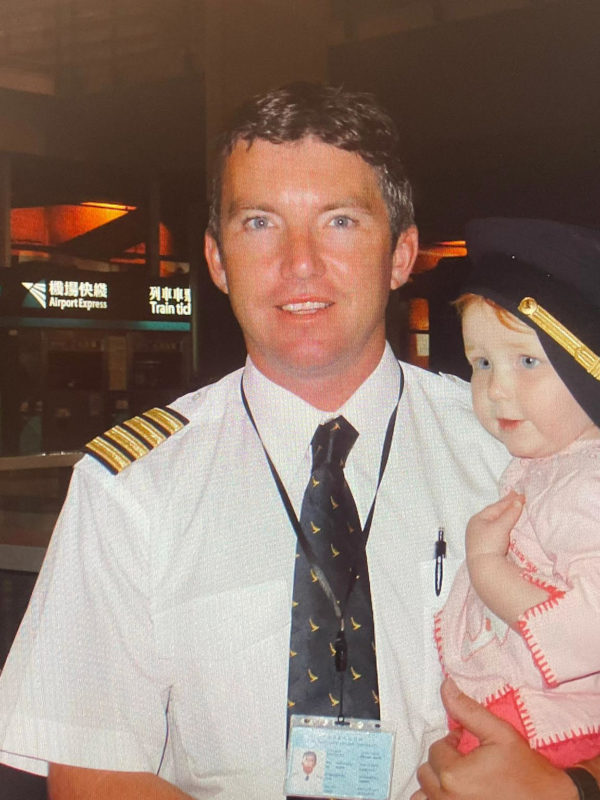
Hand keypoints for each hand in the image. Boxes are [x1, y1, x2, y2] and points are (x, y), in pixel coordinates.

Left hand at [410, 679, 577, 799]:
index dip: (452, 742)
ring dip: (438, 783)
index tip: (466, 743)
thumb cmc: (527, 772)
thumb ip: (468, 710)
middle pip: (427, 772)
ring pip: (427, 793)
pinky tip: (459, 793)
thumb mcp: (499, 733)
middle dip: (443, 761)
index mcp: (453, 776)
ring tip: (460, 777)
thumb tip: (446, 685)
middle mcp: (447, 799)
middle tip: (465, 759)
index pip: (435, 749)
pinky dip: (440, 797)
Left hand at [466, 491, 523, 562]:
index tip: (520, 495)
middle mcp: (476, 527)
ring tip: (516, 511)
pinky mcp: (486, 548)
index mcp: (477, 519)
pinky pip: (497, 533)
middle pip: (494, 515)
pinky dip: (504, 528)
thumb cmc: (489, 544)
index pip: (496, 507)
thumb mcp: (500, 526)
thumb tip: (518, 501)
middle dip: (506, 508)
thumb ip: (510, 513)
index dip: (509, 501)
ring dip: (506, 518)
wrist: (484, 569)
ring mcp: (480, 538)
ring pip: (496, 524)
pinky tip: (510, 528)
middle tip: (518, 499)